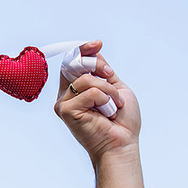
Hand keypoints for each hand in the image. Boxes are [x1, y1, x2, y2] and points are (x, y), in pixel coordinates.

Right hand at [53, 40, 139, 163]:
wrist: (122, 143)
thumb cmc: (121, 122)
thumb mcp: (115, 88)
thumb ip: (102, 71)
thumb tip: (94, 50)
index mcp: (76, 90)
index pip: (72, 62)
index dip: (83, 49)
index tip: (96, 44)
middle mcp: (66, 96)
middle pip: (75, 64)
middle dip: (98, 66)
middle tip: (111, 80)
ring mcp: (64, 103)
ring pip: (86, 79)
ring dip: (108, 90)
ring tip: (113, 106)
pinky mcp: (66, 111)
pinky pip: (89, 92)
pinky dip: (105, 99)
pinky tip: (107, 112)